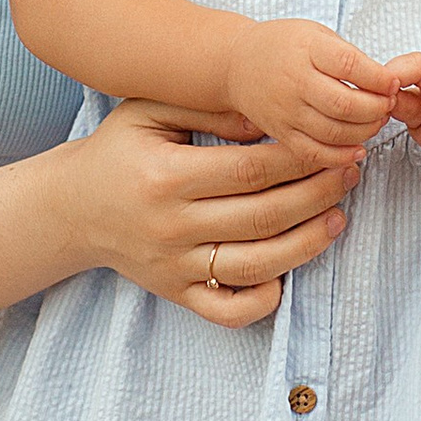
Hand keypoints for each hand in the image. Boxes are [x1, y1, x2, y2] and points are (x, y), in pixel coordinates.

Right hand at [65, 96, 353, 325]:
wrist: (70, 208)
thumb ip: (209, 111)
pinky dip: (263, 300)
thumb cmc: (117, 151)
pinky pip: (227, 310)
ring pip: (255, 265)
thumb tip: (268, 116)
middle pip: (263, 216)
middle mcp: (171, 226)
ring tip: (338, 218)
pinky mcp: (175, 294)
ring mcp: (174, 267)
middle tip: (350, 174)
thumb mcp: (149, 112)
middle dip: (316, 195)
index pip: (251, 170)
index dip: (301, 159)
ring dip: (307, 244)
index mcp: (166, 177)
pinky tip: (288, 273)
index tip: (335, 146)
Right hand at [224, 18, 395, 163]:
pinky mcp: (282, 133)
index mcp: (307, 50)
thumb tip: (384, 83)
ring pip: (334, 133)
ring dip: (365, 132)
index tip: (393, 82)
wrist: (237, 65)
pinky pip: (314, 153)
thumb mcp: (316, 34)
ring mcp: (287, 111)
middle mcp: (295, 83)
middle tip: (388, 105)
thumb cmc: (285, 46)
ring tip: (376, 122)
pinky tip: (357, 150)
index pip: (350, 65)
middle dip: (376, 108)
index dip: (379, 78)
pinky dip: (341, 157)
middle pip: (345, 105)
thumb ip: (348, 56)